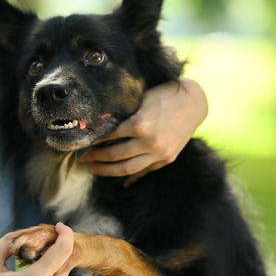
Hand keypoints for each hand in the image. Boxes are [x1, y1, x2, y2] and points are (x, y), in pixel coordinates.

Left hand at [81, 78, 207, 179]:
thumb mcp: (140, 99)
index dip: (93, 140)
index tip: (82, 142)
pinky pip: (144, 172)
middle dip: (95, 157)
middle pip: (114, 156)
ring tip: (94, 169)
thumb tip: (98, 123)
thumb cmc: (163, 95)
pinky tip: (119, 180)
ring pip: (127, 169)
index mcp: (140, 124)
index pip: (108, 137)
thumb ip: (123, 114)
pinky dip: (130, 177)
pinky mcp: (166, 159)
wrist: (194, 101)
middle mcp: (150, 142)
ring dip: (107, 171)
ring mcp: (159, 153)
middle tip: (83, 158)